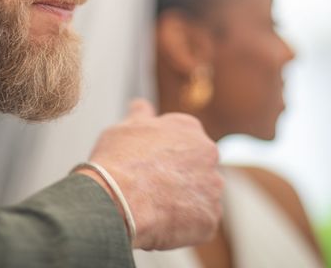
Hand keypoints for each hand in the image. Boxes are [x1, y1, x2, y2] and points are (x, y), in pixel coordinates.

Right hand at [79, 98, 222, 249]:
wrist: (117, 199)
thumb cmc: (117, 160)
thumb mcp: (124, 127)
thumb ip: (140, 115)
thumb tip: (140, 105)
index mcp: (188, 127)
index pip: (184, 140)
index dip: (165, 155)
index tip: (149, 164)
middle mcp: (208, 152)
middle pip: (197, 167)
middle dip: (179, 177)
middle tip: (152, 187)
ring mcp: (212, 186)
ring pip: (200, 195)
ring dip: (184, 201)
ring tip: (154, 207)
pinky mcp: (210, 217)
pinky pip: (200, 222)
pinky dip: (185, 226)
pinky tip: (161, 222)